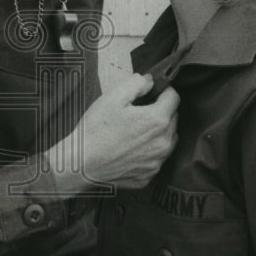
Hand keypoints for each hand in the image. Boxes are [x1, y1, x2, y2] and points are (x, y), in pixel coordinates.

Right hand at [46, 74, 178, 193]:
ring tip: (136, 130)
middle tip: (138, 111)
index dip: (163, 91)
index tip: (151, 92)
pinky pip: (157, 158)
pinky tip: (131, 148)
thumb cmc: (95, 130)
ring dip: (159, 132)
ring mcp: (157, 161)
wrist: (81, 164)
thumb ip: (136, 84)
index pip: (174, 98)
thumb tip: (149, 81)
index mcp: (157, 120)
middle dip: (161, 111)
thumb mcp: (112, 97)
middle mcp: (163, 142)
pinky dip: (150, 151)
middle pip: (173, 118)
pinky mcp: (149, 175)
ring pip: (168, 139)